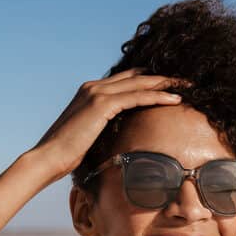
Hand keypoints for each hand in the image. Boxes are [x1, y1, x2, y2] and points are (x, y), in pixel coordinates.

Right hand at [29, 67, 188, 183]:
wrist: (48, 158)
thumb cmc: (66, 155)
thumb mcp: (88, 137)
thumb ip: (102, 129)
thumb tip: (117, 139)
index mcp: (89, 92)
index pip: (125, 80)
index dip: (148, 81)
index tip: (169, 86)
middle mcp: (93, 87)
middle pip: (136, 76)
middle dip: (162, 78)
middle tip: (184, 82)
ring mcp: (96, 93)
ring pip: (139, 82)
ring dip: (165, 84)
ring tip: (186, 87)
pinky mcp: (101, 104)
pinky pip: (136, 96)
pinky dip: (157, 96)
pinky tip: (174, 99)